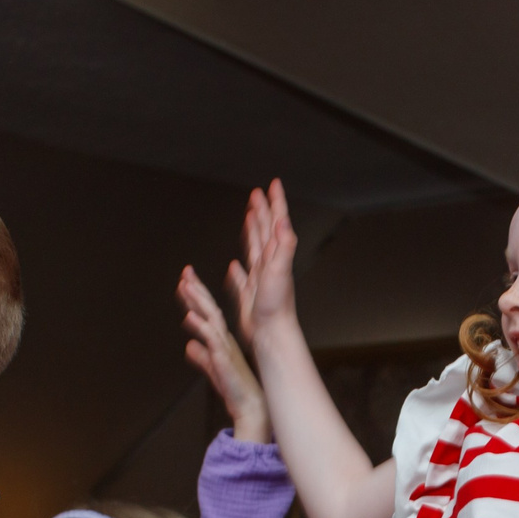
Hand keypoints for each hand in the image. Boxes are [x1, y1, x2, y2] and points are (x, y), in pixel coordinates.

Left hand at [178, 265, 270, 442]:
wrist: (250, 407)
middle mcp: (224, 338)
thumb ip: (201, 356)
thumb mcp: (213, 369)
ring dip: (197, 301)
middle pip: (208, 308)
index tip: (186, 280)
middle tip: (186, 271)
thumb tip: (189, 345)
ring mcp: (225, 346)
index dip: (196, 296)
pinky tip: (189, 316)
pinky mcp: (224, 358)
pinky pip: (211, 338)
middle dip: (196, 289)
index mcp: (222, 339)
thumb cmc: (234, 389)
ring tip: (186, 285)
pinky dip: (200, 326)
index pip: (207, 312)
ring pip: (210, 317)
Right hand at [225, 180, 301, 341]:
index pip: (277, 223)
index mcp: (275, 256)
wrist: (271, 333)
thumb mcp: (280, 270)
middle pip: (265, 231)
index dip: (275, 203)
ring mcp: (260, 280)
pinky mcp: (250, 295)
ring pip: (254, 249)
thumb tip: (283, 220)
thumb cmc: (276, 306)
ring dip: (252, 231)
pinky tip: (234, 266)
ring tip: (249, 218)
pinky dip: (238, 270)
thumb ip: (284, 244)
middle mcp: (269, 265)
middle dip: (262, 211)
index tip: (273, 184)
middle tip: (257, 194)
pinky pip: (242, 278)